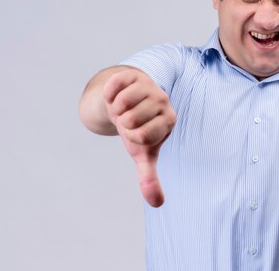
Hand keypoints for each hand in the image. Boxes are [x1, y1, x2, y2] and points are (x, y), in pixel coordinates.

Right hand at [102, 68, 175, 207]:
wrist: (125, 104)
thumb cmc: (136, 131)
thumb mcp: (142, 154)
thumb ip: (149, 177)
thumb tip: (157, 203)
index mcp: (169, 121)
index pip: (143, 137)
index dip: (132, 138)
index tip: (137, 133)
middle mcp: (163, 101)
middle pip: (132, 120)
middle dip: (123, 123)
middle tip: (129, 119)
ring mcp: (148, 85)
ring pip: (122, 103)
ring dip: (115, 110)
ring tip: (123, 109)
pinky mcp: (132, 74)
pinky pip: (113, 87)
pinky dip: (109, 95)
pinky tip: (116, 96)